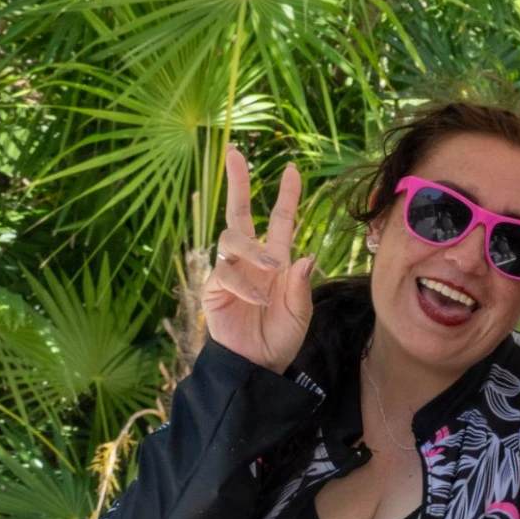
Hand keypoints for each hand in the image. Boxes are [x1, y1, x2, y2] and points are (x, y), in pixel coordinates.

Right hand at [201, 147, 316, 373]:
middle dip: (237, 182)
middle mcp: (251, 259)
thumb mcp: (300, 312)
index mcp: (276, 260)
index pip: (281, 220)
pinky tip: (258, 299)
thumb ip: (301, 285)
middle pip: (240, 212)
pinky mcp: (214, 289)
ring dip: (253, 248)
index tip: (292, 169)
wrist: (258, 365)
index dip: (286, 196)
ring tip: (272, 267)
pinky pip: (224, 274)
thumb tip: (305, 256)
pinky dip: (243, 284)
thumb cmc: (281, 337)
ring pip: (231, 238)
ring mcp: (231, 271)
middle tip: (234, 153)